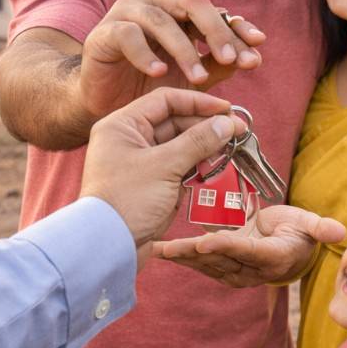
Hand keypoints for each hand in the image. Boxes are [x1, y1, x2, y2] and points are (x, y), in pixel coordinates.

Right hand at [78, 0, 265, 118]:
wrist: (106, 103)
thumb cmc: (151, 85)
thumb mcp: (193, 77)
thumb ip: (220, 65)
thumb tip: (254, 57)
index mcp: (179, 10)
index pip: (214, 10)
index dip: (236, 26)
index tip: (258, 44)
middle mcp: (154, 3)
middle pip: (190, 2)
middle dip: (215, 30)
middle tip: (232, 60)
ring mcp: (126, 14)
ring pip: (160, 20)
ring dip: (183, 49)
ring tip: (198, 78)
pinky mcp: (103, 32)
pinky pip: (127, 35)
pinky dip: (145, 54)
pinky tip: (159, 73)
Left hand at [79, 88, 245, 266]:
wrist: (108, 247)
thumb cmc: (127, 201)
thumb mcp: (165, 166)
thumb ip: (199, 141)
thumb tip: (228, 123)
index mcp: (123, 125)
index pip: (166, 100)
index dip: (198, 102)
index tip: (227, 110)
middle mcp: (131, 139)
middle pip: (176, 121)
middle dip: (207, 127)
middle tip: (238, 132)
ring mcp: (143, 161)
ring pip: (182, 144)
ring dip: (206, 147)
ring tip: (229, 152)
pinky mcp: (154, 181)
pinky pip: (182, 165)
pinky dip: (199, 165)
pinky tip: (216, 168)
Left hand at [153, 205, 346, 286]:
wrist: (288, 249)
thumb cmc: (299, 232)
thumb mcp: (311, 226)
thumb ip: (321, 228)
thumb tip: (341, 231)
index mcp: (272, 257)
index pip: (246, 250)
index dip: (227, 245)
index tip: (207, 240)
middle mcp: (251, 269)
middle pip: (219, 259)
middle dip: (193, 253)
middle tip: (170, 247)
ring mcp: (236, 271)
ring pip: (206, 263)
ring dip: (183, 257)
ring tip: (159, 249)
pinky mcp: (223, 268)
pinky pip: (201, 262)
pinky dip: (182, 256)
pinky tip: (162, 249)